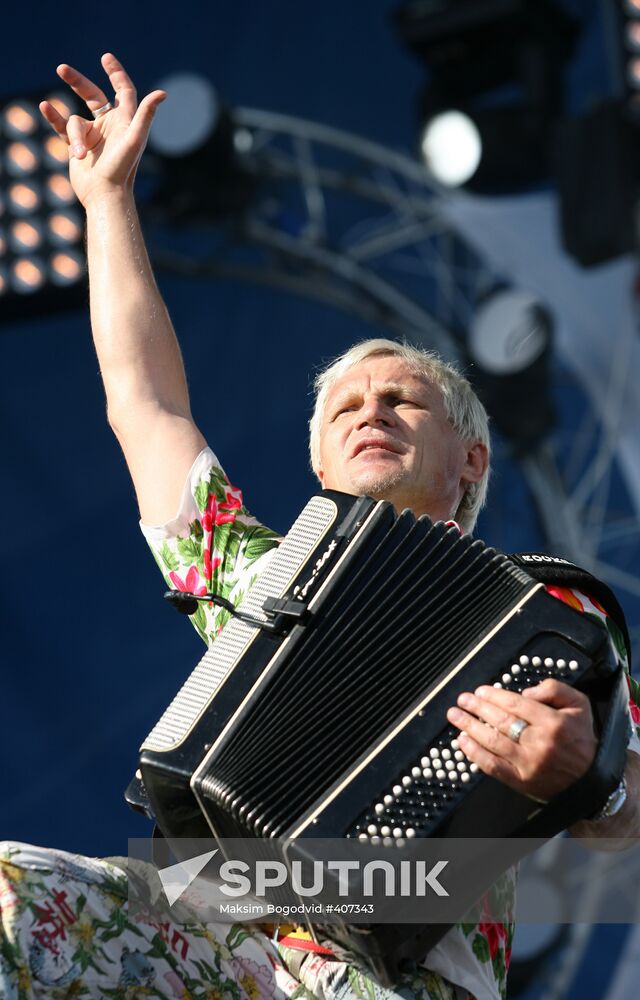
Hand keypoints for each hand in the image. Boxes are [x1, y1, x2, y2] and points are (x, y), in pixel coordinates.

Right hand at [39, 53, 165, 207]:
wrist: (104, 196)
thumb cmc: (122, 169)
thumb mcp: (135, 139)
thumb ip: (145, 114)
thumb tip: (162, 93)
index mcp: (125, 122)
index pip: (123, 91)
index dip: (116, 73)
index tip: (105, 58)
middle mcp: (109, 126)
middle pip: (92, 95)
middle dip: (77, 81)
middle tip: (61, 69)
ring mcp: (93, 136)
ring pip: (76, 120)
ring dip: (75, 136)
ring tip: (81, 154)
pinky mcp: (78, 146)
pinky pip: (63, 126)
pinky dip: (54, 117)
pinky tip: (45, 107)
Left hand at [446, 678, 597, 801]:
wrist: (590, 780)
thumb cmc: (581, 739)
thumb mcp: (579, 705)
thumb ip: (554, 689)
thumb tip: (526, 692)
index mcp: (554, 722)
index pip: (516, 704)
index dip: (494, 696)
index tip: (480, 691)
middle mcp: (540, 743)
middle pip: (501, 720)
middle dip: (477, 707)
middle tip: (463, 699)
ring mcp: (528, 763)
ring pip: (492, 741)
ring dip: (470, 726)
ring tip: (456, 716)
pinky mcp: (521, 781)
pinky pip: (492, 766)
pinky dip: (474, 753)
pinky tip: (463, 742)